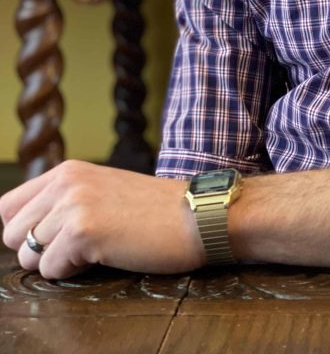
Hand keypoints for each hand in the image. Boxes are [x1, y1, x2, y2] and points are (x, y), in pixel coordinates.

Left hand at [0, 160, 202, 278]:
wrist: (197, 214)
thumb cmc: (155, 211)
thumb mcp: (102, 192)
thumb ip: (65, 202)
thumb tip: (25, 233)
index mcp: (68, 171)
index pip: (7, 206)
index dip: (25, 230)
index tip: (54, 238)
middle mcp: (66, 182)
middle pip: (10, 233)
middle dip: (39, 250)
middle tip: (79, 246)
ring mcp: (73, 205)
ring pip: (28, 254)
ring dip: (58, 262)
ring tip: (96, 248)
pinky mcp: (84, 231)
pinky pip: (51, 269)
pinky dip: (75, 272)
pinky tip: (106, 254)